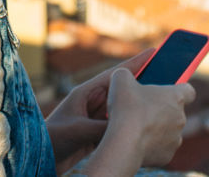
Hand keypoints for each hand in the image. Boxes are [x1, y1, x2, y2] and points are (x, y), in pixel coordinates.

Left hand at [46, 49, 152, 174]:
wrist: (40, 157)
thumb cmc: (52, 138)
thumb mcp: (78, 129)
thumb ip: (101, 126)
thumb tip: (125, 126)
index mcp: (85, 93)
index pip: (115, 75)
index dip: (136, 63)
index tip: (154, 52)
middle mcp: (92, 103)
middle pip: (123, 91)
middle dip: (143, 84)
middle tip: (168, 77)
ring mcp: (95, 118)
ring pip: (123, 110)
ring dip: (139, 107)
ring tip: (161, 102)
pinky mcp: (97, 134)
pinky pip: (119, 127)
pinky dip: (131, 127)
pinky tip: (146, 128)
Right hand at [84, 67, 194, 175]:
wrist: (125, 143)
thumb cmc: (126, 107)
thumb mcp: (121, 78)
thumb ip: (126, 73)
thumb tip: (125, 75)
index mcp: (175, 97)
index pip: (188, 91)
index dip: (178, 90)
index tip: (167, 91)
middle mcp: (181, 118)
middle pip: (175, 112)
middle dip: (161, 110)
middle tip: (142, 109)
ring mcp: (176, 139)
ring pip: (168, 131)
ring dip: (157, 129)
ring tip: (136, 127)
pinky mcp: (168, 156)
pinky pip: (161, 148)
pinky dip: (151, 145)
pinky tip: (136, 141)